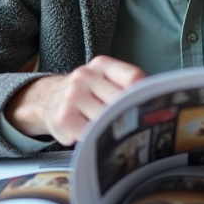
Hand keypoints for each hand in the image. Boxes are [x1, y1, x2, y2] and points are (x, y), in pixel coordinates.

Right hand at [4, 56, 144, 145]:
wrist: (48, 99)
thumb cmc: (86, 93)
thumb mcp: (104, 80)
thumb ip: (126, 86)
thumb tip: (154, 102)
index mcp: (102, 65)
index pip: (132, 78)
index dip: (144, 95)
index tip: (152, 108)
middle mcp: (85, 76)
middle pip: (121, 101)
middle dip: (130, 116)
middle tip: (139, 128)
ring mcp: (73, 96)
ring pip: (107, 119)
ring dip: (113, 129)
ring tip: (115, 133)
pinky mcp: (63, 117)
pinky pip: (90, 133)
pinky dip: (96, 139)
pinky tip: (94, 136)